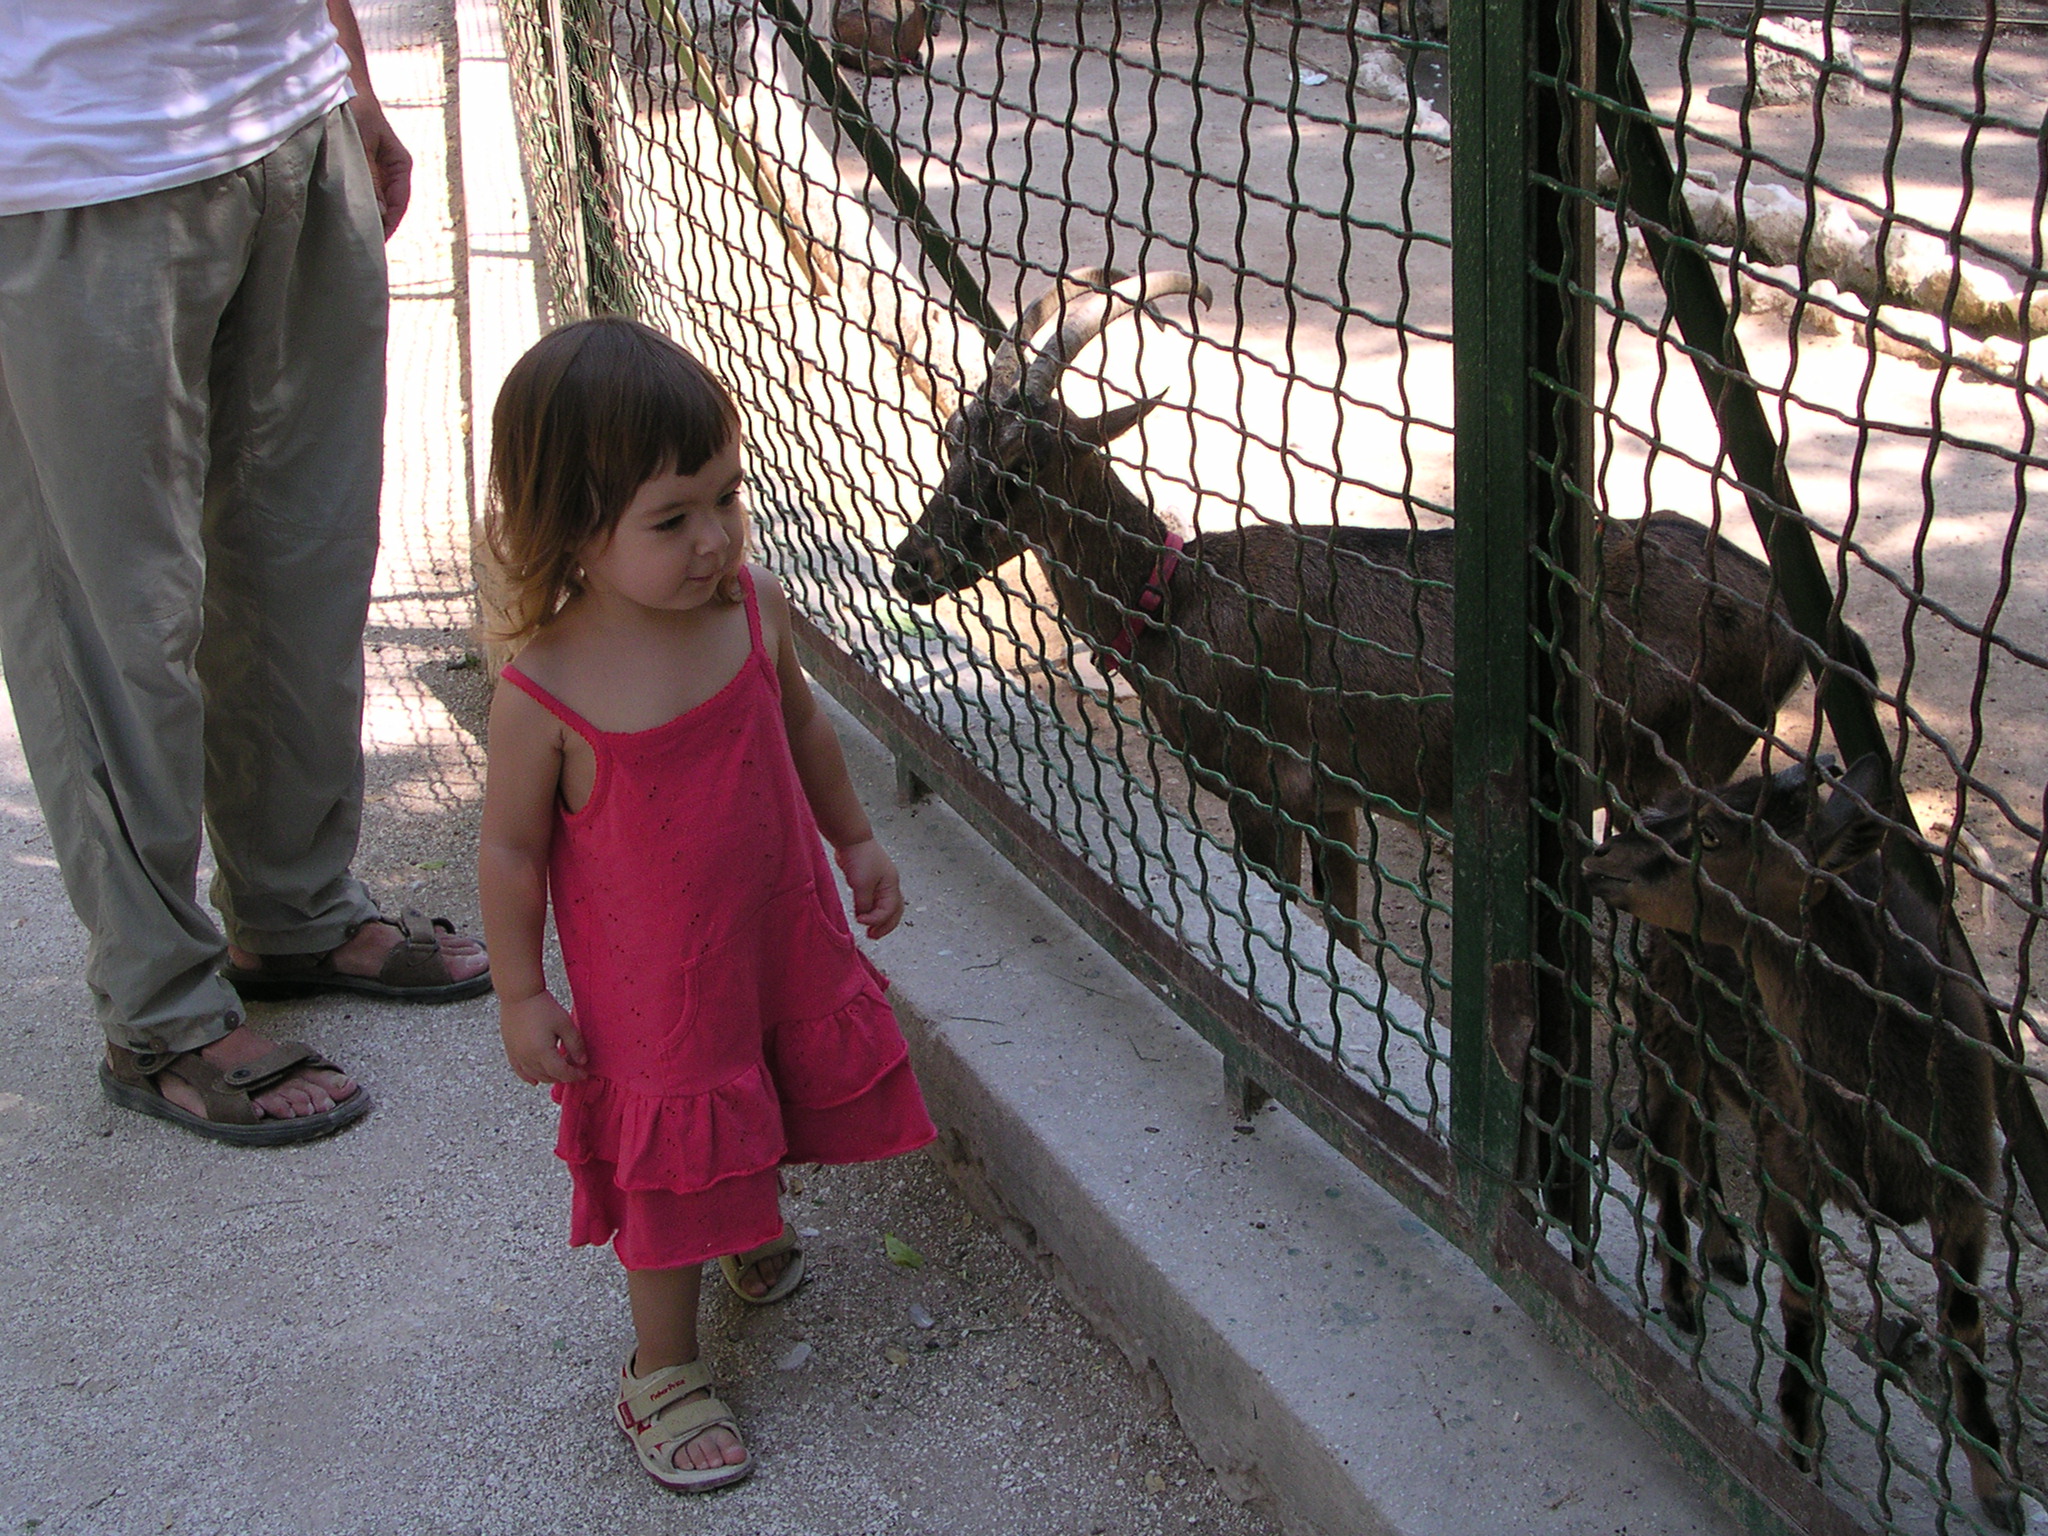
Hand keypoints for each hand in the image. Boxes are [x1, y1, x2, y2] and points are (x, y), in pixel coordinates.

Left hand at [347, 95, 411, 237]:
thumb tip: (378, 214)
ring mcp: (374, 171)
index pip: (400, 203)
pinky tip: (339, 217)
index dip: (390, 225)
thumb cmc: (353, 107)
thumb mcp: (360, 141)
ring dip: (362, 217)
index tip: (376, 241)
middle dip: (375, 226)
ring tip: (349, 236)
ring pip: (373, 203)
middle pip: (387, 208)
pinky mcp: (357, 170)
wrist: (339, 83)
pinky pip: (359, 194)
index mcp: (400, 165)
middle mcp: (390, 172)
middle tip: (359, 247)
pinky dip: (352, 205)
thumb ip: (369, 177)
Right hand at [499, 991, 588, 1084]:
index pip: (561, 1073)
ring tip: (560, 1072)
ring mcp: (517, 1055)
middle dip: (563, 1077)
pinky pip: (519, 1070)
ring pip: (534, 1076)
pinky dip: (528, 1077)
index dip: (574, 1075)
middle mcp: (527, 1058)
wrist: (519, 995)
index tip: (584, 1073)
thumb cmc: (543, 1007)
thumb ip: (575, 1045)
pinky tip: (535, 1081)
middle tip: (575, 1070)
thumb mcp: (565, 1024)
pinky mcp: (510, 1050)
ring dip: (549, 1077)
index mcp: (542, 1052)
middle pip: (548, 1076)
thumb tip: (582, 1061)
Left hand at [836, 837, 903, 939]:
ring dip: (878, 919)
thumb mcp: (861, 884)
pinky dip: (871, 910)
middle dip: (885, 926)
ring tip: (869, 929)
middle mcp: (889, 885)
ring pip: (885, 906)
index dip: (876, 919)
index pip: (889, 910)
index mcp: (891, 885)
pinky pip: (874, 900)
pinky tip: (862, 914)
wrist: (851, 839)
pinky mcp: (870, 880)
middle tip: (873, 936)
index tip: (860, 921)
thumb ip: (864, 903)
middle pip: (893, 911)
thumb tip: (864, 916)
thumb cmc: (860, 857)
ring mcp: (881, 883)